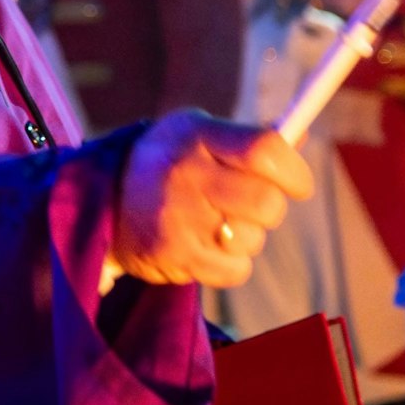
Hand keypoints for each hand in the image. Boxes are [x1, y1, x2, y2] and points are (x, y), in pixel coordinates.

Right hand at [111, 112, 313, 288]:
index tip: (298, 184)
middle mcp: (183, 172)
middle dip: (270, 210)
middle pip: (266, 202)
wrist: (102, 202)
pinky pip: (235, 269)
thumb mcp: (198, 136)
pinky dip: (230, 264)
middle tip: (252, 207)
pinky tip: (206, 246)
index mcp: (196, 135)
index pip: (264, 150)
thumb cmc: (169, 164)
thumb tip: (301, 136)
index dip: (294, 171)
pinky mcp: (172, 254)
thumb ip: (248, 140)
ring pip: (252, 239)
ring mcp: (176, 216)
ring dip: (246, 238)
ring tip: (216, 225)